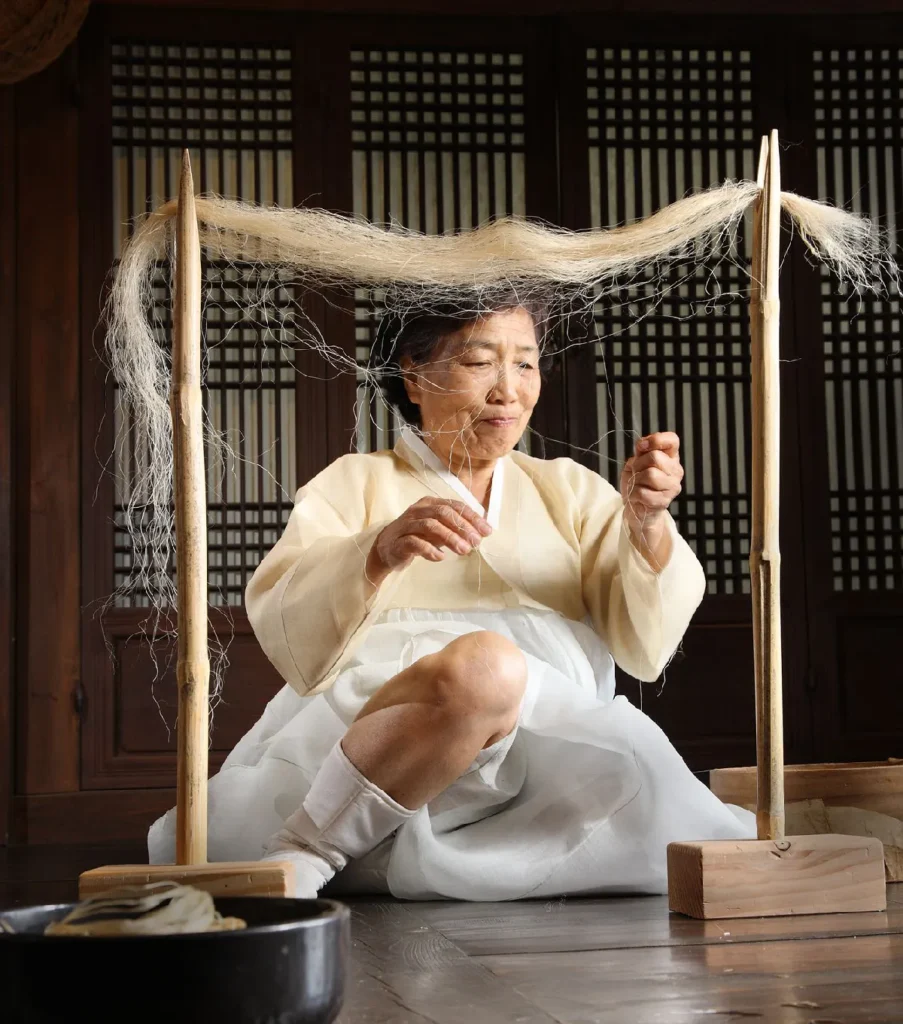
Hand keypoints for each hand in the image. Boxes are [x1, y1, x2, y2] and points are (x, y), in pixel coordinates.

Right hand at [366, 498, 491, 585]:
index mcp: (430, 503)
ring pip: (430, 525)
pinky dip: (429, 550)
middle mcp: (418, 510)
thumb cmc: (417, 536)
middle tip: (476, 542)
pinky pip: (415, 543)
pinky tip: (441, 557)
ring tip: (464, 550)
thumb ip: (456, 528)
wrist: (387, 548)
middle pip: (443, 513)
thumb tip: (481, 533)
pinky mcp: (399, 541)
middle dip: (463, 527)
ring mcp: (407, 525)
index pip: (454, 506)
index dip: (472, 517)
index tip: (487, 531)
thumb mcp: (439, 529)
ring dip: (450, 538)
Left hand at [620, 432, 683, 568]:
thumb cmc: (638, 481)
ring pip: (650, 475)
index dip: (656, 439)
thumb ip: (641, 451)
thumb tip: (642, 445)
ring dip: (636, 479)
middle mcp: (676, 470)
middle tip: (636, 472)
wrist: (637, 506)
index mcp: (671, 457)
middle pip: (655, 457)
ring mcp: (673, 487)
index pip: (672, 440)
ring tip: (637, 484)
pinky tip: (636, 496)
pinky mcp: (664, 501)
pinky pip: (643, 492)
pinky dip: (633, 493)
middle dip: (638, 464)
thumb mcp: (637, 462)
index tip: (641, 447)